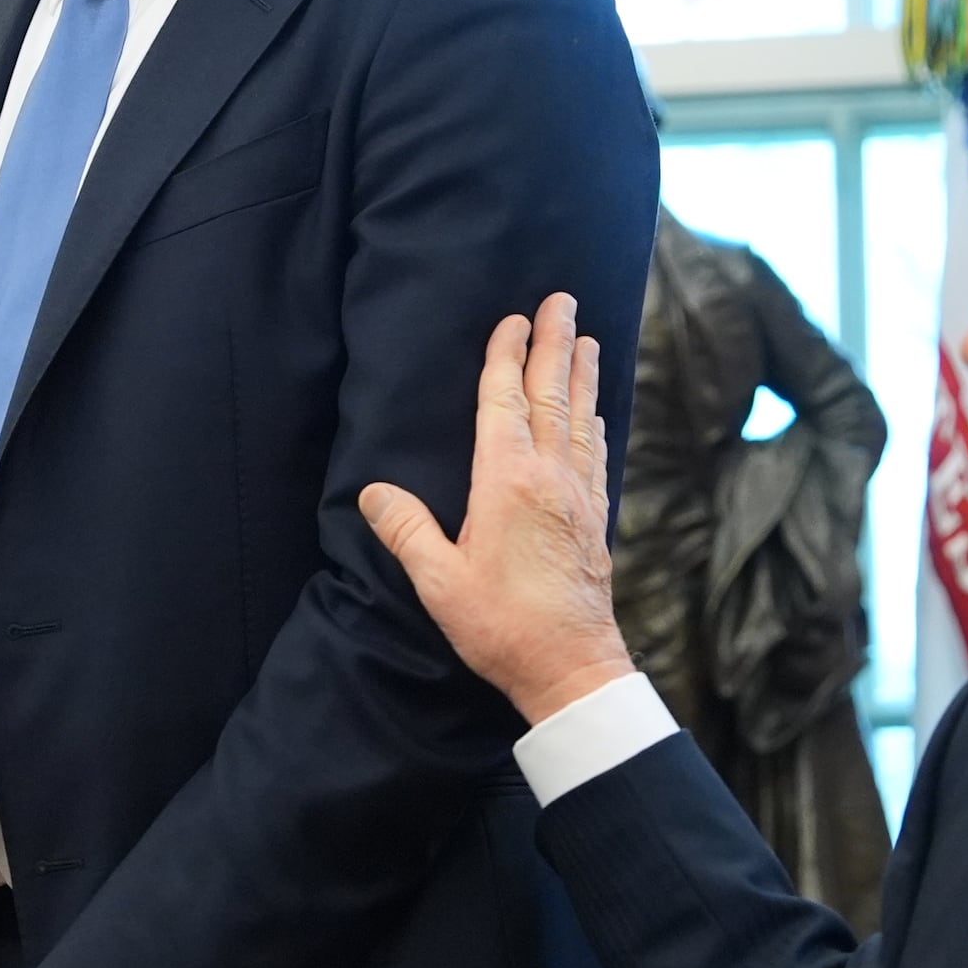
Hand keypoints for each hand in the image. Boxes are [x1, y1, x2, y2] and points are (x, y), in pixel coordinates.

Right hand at [360, 292, 633, 724]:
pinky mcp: (595, 519)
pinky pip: (595, 453)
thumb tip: (372, 493)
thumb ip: (407, 532)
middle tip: (563, 300)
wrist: (572, 668)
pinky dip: (593, 422)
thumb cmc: (503, 628)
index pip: (504, 402)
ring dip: (582, 375)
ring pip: (581, 418)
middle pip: (552, 394)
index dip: (506, 356)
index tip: (512, 318)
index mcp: (508, 483)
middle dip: (556, 343)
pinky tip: (595, 415)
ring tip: (589, 339)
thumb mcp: (440, 582)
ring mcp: (579, 496)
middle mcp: (550, 477)